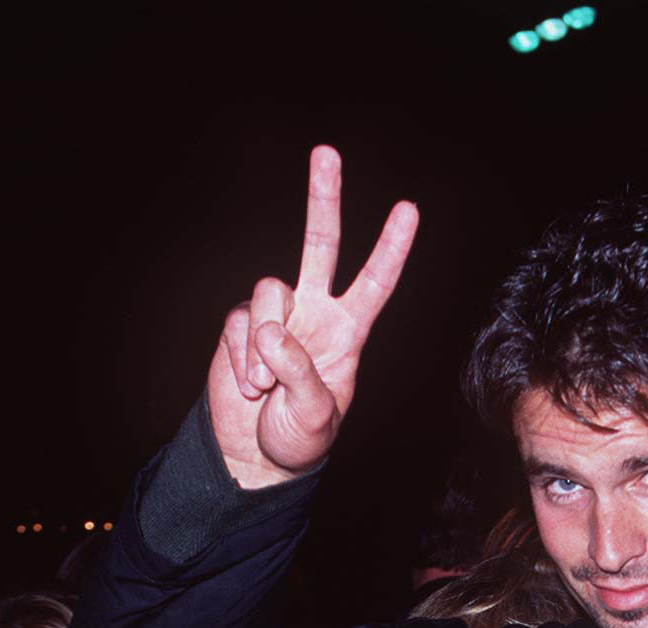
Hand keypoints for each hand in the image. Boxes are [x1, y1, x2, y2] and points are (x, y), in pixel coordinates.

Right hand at [207, 145, 417, 487]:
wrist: (254, 454)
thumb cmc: (299, 437)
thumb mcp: (314, 415)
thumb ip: (300, 373)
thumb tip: (271, 332)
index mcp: (348, 333)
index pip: (374, 285)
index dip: (391, 249)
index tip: (409, 210)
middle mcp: (315, 313)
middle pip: (320, 244)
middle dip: (323, 199)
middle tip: (327, 153)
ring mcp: (277, 315)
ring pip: (269, 291)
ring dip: (265, 342)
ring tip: (265, 386)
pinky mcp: (241, 325)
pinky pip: (239, 324)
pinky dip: (241, 358)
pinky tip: (249, 386)